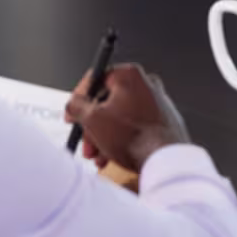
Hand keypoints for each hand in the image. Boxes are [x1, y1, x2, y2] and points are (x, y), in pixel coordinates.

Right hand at [65, 62, 189, 171]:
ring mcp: (156, 103)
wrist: (164, 161)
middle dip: (92, 125)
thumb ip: (76, 106)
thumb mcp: (92, 119)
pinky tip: (112, 156)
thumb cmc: (135, 138)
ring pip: (119, 117)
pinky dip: (120, 139)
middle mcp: (146, 84)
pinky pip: (134, 127)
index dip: (79, 99)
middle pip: (106, 101)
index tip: (72, 112)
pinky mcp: (162, 121)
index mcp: (130, 76)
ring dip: (103, 136)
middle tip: (85, 140)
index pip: (95, 79)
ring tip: (98, 154)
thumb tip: (73, 104)